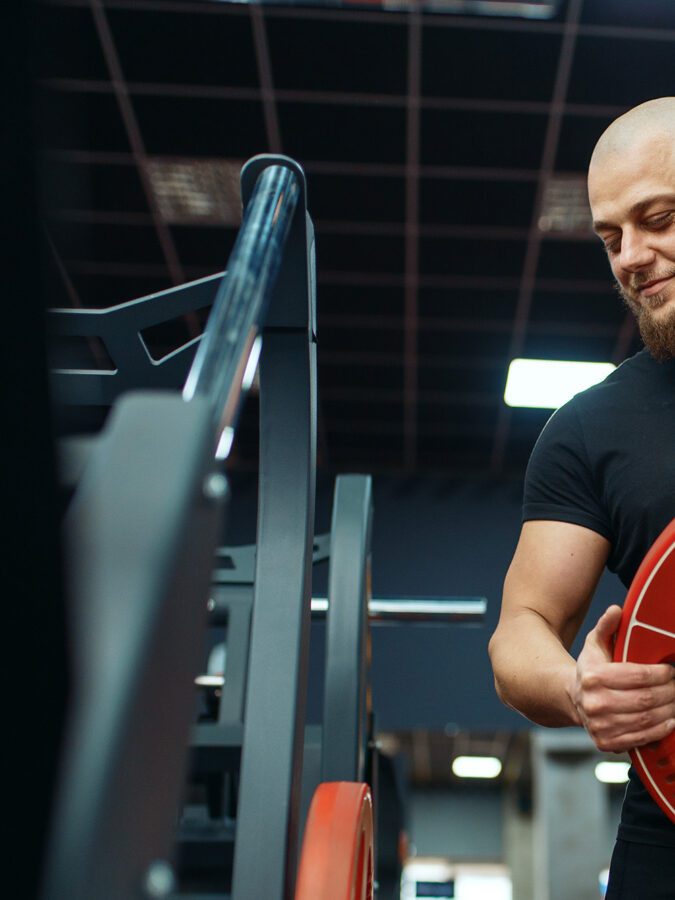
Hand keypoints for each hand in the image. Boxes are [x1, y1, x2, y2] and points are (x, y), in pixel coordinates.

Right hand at [572, 605, 674, 752]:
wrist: (572, 699)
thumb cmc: (590, 671)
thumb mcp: (595, 645)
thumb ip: (606, 626)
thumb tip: (617, 610)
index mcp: (593, 677)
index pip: (637, 676)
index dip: (661, 674)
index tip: (671, 670)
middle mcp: (595, 702)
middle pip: (645, 699)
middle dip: (670, 692)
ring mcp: (600, 725)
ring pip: (646, 719)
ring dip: (669, 711)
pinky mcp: (606, 742)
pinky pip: (641, 737)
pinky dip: (660, 729)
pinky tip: (670, 720)